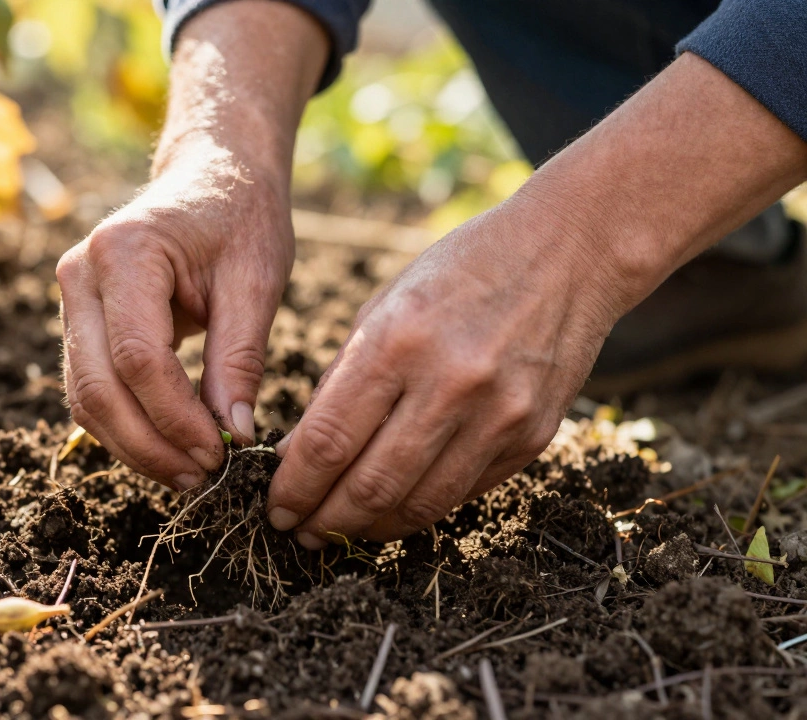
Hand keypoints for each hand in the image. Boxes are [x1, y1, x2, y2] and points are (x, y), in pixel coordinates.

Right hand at [58, 151, 293, 488]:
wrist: (213, 176)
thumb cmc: (241, 216)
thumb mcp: (256, 281)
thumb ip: (241, 358)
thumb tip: (234, 436)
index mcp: (124, 251)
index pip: (137, 356)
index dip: (175, 417)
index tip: (220, 453)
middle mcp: (80, 274)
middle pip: (97, 386)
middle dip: (148, 444)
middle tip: (201, 478)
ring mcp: (71, 298)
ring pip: (85, 396)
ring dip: (134, 445)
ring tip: (189, 473)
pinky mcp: (79, 320)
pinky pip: (91, 387)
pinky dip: (126, 426)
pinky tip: (170, 448)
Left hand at [267, 202, 614, 546]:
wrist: (569, 253)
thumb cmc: (459, 273)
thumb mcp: (382, 307)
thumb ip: (338, 383)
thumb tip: (295, 455)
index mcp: (396, 341)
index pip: (328, 441)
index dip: (294, 487)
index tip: (274, 507)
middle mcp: (449, 383)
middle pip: (370, 485)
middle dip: (323, 520)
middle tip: (297, 532)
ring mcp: (497, 416)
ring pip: (418, 504)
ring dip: (369, 529)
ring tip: (338, 532)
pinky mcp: (531, 437)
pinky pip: (462, 492)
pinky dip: (419, 508)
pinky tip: (391, 510)